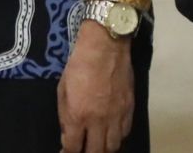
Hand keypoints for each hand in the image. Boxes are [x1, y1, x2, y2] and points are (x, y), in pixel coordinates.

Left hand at [58, 22, 133, 151]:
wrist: (105, 50)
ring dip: (104, 149)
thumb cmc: (78, 66)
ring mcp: (117, 118)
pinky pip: (124, 134)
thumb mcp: (62, 89)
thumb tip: (68, 133)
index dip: (68, 152)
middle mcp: (99, 122)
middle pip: (97, 152)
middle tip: (82, 151)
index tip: (65, 152)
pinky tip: (110, 136)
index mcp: (78, 115)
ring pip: (113, 147)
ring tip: (96, 147)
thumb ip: (65, 114)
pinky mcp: (130, 112)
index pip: (74, 146)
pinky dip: (117, 139)